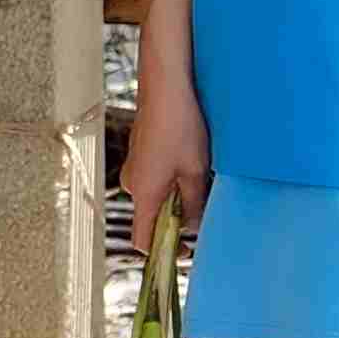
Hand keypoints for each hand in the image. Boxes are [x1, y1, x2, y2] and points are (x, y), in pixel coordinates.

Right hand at [126, 61, 210, 236]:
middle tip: (205, 205)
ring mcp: (135, 167)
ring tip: (200, 176)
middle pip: (152, 217)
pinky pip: (155, 178)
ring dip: (177, 195)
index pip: (143, 240)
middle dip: (177, 218)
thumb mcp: (195, 171)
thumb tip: (195, 229)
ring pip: (156, 196)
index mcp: (144, 194)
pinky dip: (172, 178)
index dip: (163, 252)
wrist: (167, 86)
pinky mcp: (141, 154)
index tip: (185, 251)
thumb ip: (195, 204)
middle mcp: (133, 184)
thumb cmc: (180, 126)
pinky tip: (191, 159)